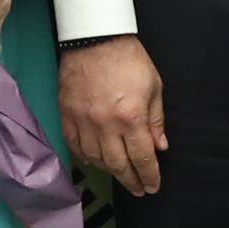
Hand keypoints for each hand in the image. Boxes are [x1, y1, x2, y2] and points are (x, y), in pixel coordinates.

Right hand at [60, 35, 166, 198]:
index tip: (152, 186)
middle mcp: (106, 125)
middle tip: (138, 190)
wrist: (95, 38)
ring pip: (96, 159)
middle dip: (131, 181)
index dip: (149, 176)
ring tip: (120, 174)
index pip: (142, 158)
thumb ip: (156, 120)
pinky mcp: (67, 115)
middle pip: (119, 165)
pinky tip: (95, 160)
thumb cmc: (127, 58)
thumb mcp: (153, 87)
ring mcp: (83, 121)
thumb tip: (160, 146)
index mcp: (131, 117)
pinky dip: (86, 157)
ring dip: (110, 171)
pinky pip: (75, 146)